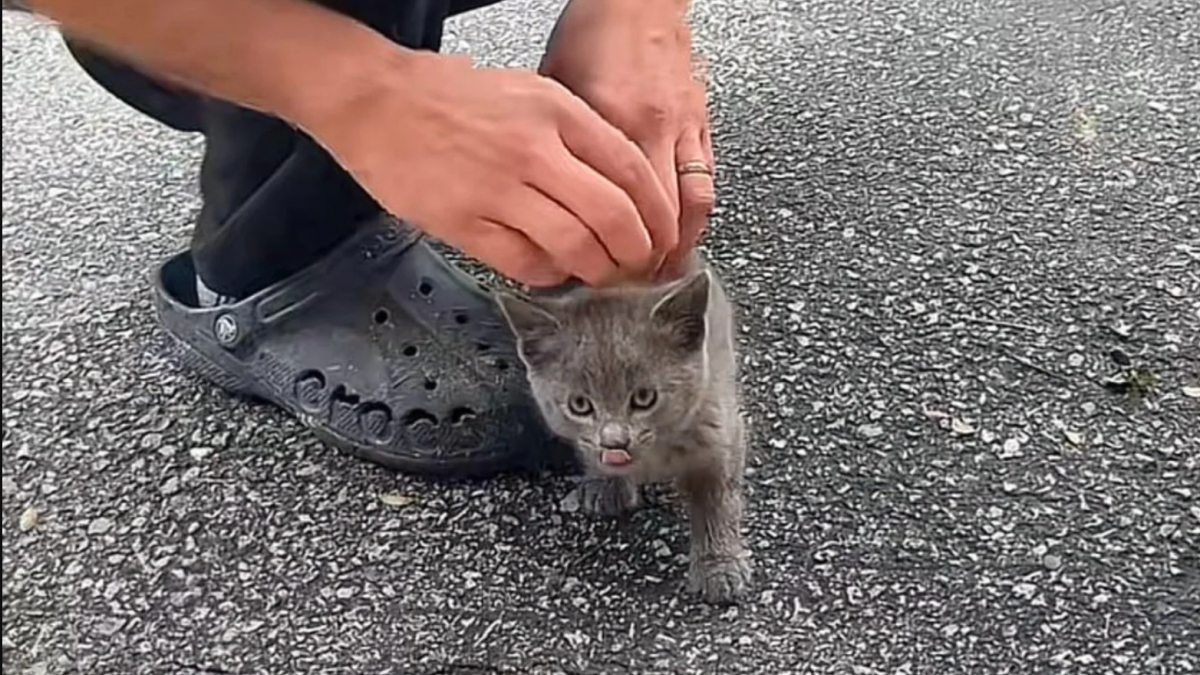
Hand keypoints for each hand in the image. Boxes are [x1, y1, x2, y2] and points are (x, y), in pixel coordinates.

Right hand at [301, 52, 676, 287]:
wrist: (374, 101)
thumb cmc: (446, 96)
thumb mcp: (527, 91)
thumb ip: (573, 132)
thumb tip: (617, 183)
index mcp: (556, 111)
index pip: (632, 171)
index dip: (657, 214)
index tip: (662, 235)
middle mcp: (534, 149)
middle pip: (614, 215)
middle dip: (638, 252)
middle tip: (639, 266)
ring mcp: (498, 188)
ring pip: (575, 244)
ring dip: (598, 270)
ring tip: (600, 275)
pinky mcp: (464, 221)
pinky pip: (524, 262)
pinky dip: (547, 274)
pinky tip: (550, 270)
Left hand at [539, 0, 715, 278]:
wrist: (638, 1)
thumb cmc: (592, 37)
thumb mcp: (554, 90)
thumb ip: (555, 147)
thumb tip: (542, 199)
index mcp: (613, 122)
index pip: (616, 207)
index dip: (608, 248)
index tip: (594, 273)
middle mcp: (655, 128)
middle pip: (662, 217)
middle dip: (648, 259)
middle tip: (630, 284)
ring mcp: (685, 128)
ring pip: (694, 205)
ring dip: (680, 244)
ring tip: (661, 271)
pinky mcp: (703, 123)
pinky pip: (707, 180)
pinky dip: (696, 214)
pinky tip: (682, 233)